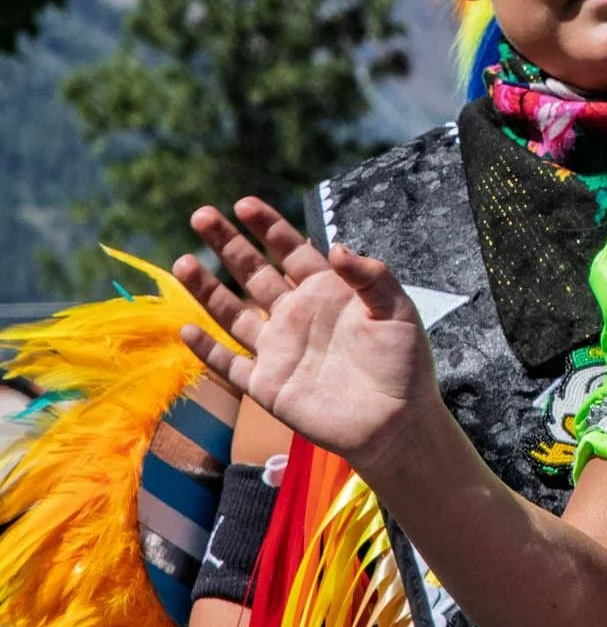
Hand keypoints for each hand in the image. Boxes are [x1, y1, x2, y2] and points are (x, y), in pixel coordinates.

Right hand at [173, 197, 436, 476]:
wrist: (396, 423)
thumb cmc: (403, 364)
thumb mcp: (396, 311)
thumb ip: (370, 276)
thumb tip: (336, 246)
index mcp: (327, 293)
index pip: (291, 251)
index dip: (269, 227)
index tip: (244, 204)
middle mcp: (297, 316)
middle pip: (254, 272)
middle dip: (228, 244)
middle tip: (201, 215)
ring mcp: (279, 349)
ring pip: (232, 313)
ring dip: (207, 288)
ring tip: (182, 262)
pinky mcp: (267, 385)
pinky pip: (229, 364)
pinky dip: (207, 349)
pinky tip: (188, 328)